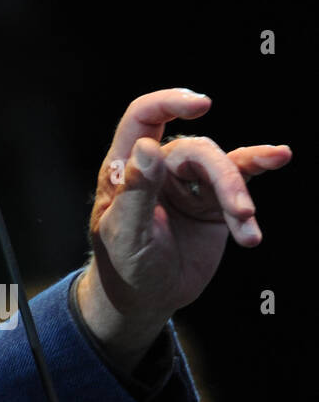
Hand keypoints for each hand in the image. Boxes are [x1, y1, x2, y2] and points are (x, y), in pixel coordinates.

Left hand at [78, 89, 291, 372]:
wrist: (146, 298)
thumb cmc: (123, 265)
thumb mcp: (124, 234)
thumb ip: (136, 192)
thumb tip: (149, 147)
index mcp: (125, 167)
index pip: (143, 119)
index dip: (168, 103)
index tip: (201, 105)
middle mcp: (158, 168)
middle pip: (197, 151)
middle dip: (224, 178)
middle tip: (242, 213)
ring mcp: (187, 183)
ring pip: (222, 168)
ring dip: (240, 196)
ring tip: (249, 234)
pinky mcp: (212, 202)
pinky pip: (238, 178)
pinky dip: (258, 166)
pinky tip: (278, 156)